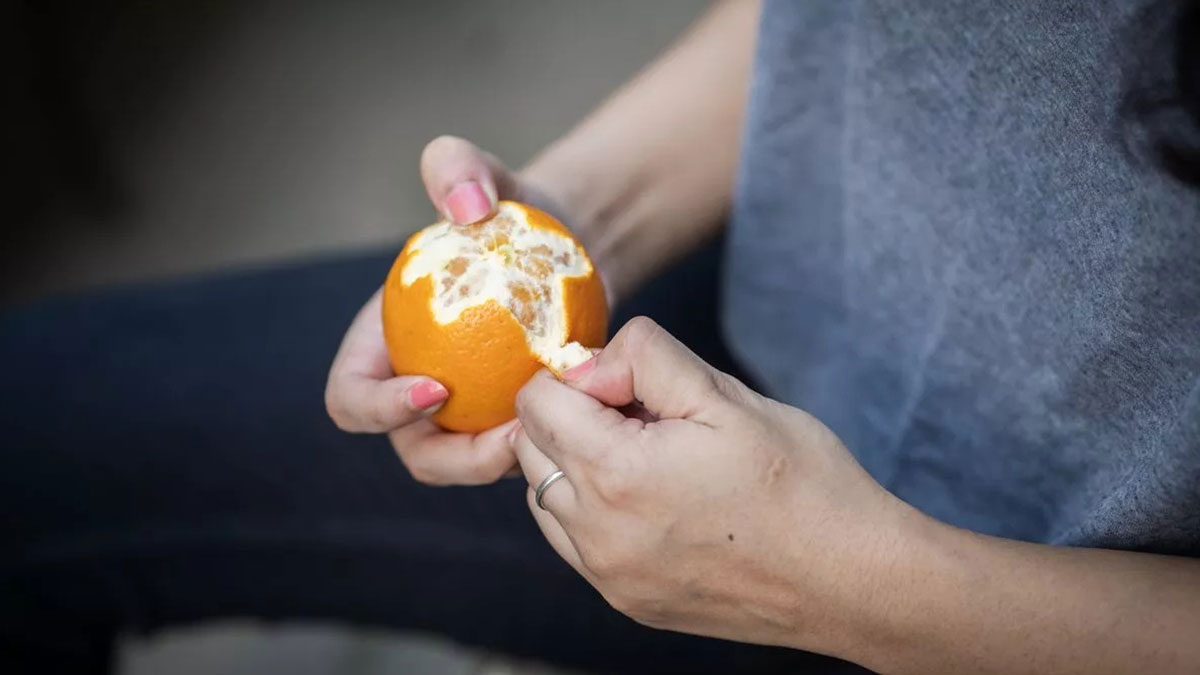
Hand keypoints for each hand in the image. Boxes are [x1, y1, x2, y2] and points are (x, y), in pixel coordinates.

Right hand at [324, 136, 568, 484]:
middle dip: (455, 459)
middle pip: (414, 451)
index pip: (350, 398)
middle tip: (511, 434)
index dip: (377, 408)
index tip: (436, 387)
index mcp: (381, 346)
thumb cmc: (512, 210)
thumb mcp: (482, 174)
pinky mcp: (515, 422)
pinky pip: (521, 453)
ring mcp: (468, 414)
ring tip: (550, 430)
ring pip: (469, 465)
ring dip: (504, 463)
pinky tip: (581, 420)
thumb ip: (456, 166)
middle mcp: (416, 389)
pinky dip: (545, 448)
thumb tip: (465, 205)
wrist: (569, 242)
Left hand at [510, 317, 918, 654]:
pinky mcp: (627, 600)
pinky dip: (591, 510)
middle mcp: (598, 533)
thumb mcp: (726, 395)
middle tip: (647, 416)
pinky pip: (573, 541)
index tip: (633, 383)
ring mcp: (609, 574)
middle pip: (533, 448)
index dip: (581, 376)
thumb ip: (645, 359)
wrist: (853, 579)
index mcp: (616, 473)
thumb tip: (592, 360)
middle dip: (574, 417)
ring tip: (651, 459)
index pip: (536, 402)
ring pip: (546, 496)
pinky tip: (651, 500)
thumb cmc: (803, 484)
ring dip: (577, 464)